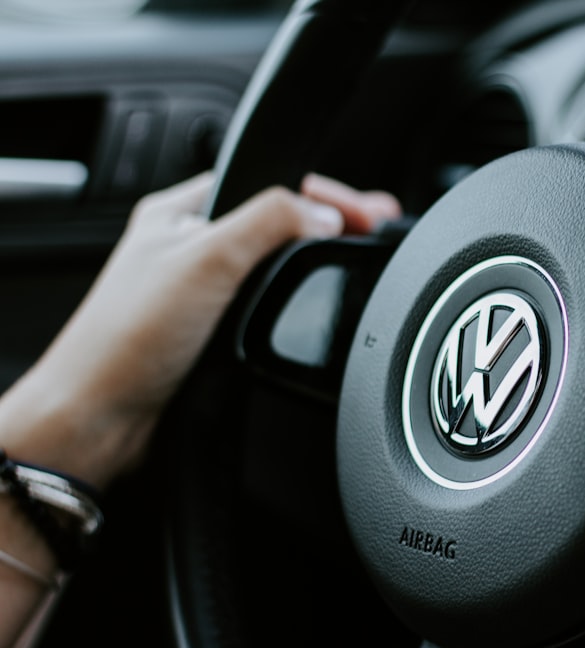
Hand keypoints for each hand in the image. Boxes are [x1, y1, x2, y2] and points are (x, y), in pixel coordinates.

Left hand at [0, 172, 400, 488]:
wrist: (102, 419)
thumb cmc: (126, 339)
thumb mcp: (208, 258)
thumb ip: (271, 222)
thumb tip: (325, 213)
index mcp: (182, 212)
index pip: (270, 183)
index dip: (323, 193)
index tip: (368, 211)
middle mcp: (191, 247)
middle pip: (276, 223)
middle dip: (327, 224)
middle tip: (374, 230)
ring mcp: (203, 292)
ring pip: (273, 267)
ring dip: (311, 264)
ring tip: (353, 257)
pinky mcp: (212, 333)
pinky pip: (266, 305)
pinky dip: (294, 302)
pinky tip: (311, 306)